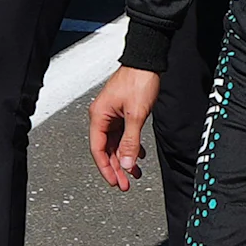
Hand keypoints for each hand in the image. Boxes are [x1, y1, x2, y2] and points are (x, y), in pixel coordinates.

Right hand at [90, 67, 161, 189]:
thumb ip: (130, 142)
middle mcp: (102, 116)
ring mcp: (112, 114)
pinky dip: (130, 146)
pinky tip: (138, 155)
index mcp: (99, 117)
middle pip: (107, 150)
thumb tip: (126, 164)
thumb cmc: (138, 81)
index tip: (115, 182)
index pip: (98, 150)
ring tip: (134, 174)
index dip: (106, 169)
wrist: (147, 61)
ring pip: (116, 144)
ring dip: (125, 159)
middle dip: (117, 168)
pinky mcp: (122, 112)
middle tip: (125, 184)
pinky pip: (123, 135)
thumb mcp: (136, 116)